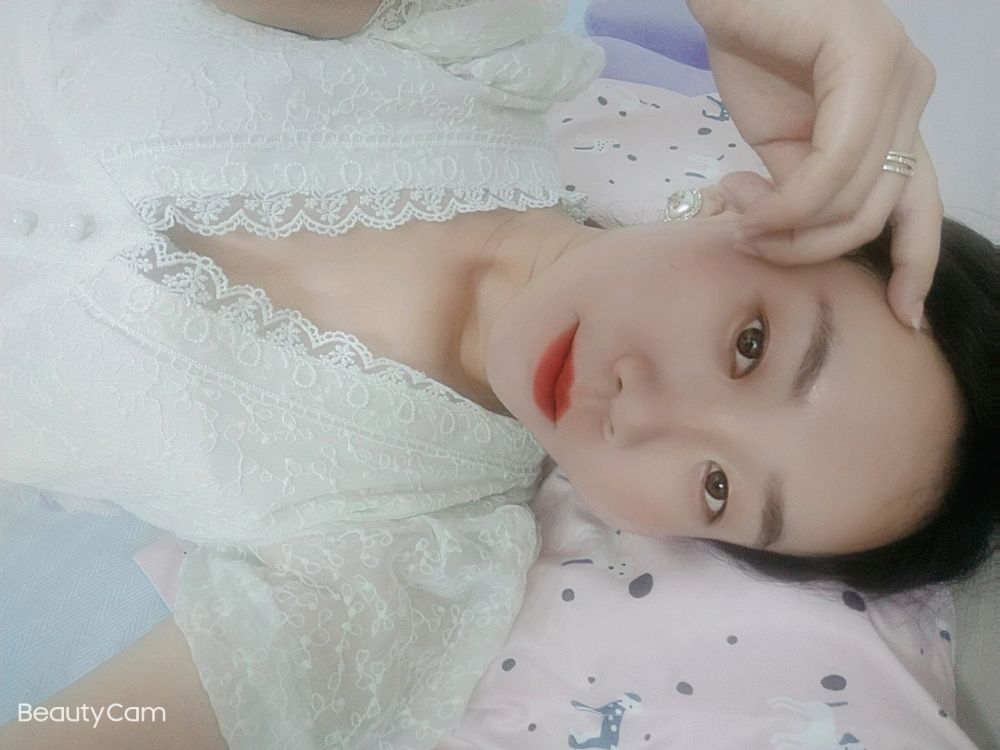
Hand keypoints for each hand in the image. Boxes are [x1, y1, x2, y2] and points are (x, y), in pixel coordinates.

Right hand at [687, 0, 940, 329]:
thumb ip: (807, 185)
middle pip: (879, 212)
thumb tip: (793, 236)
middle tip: (750, 243)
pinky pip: (834, 162)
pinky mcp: (867, 55)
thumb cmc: (749, 49)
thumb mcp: (781, 140)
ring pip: (857, 195)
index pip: (921, 202)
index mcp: (898, 115)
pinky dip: (786, 199)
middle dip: (809, 249)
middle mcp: (912, 92)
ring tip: (739, 218)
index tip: (901, 314)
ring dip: (787, 227)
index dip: (917, 263)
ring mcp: (897, 71)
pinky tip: (746, 197)